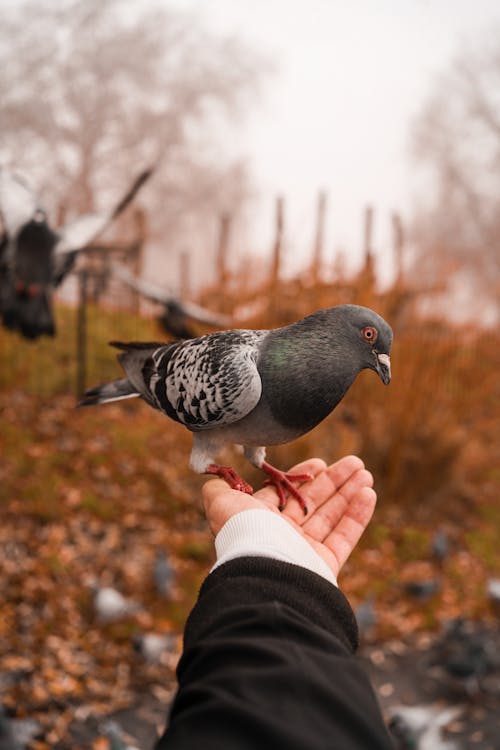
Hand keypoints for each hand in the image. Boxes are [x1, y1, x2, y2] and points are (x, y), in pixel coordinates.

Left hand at [202, 455, 375, 579]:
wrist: (262, 572)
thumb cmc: (243, 532)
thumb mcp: (222, 503)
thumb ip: (218, 489)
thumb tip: (212, 475)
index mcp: (260, 521)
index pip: (285, 495)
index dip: (303, 478)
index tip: (319, 464)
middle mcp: (282, 536)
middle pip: (313, 503)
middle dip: (334, 481)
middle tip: (354, 463)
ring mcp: (304, 551)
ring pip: (332, 516)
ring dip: (349, 493)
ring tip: (365, 473)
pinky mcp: (324, 565)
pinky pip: (345, 536)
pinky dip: (358, 515)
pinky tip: (368, 493)